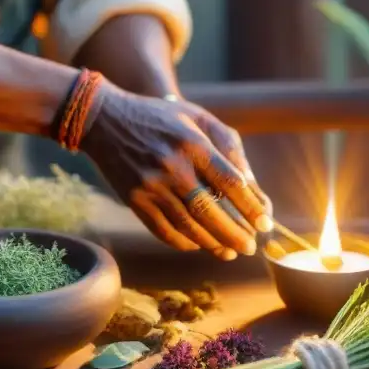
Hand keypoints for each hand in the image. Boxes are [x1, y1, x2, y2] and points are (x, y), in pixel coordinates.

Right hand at [82, 82, 271, 259]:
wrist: (103, 119)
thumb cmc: (160, 117)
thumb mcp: (198, 116)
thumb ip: (228, 145)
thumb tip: (251, 185)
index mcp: (193, 143)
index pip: (230, 181)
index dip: (251, 206)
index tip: (265, 222)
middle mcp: (172, 166)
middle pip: (210, 210)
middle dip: (235, 233)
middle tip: (251, 247)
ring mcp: (150, 186)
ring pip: (188, 225)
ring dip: (213, 243)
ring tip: (230, 252)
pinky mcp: (134, 200)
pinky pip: (164, 231)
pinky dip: (184, 242)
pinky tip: (199, 244)